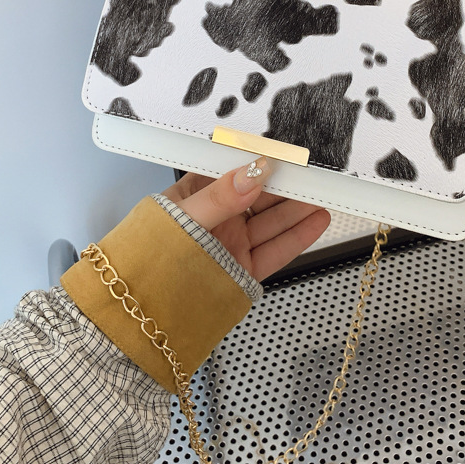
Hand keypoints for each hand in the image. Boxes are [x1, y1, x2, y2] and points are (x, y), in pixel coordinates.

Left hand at [162, 158, 330, 281]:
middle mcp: (218, 216)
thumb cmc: (149, 257)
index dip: (262, 161)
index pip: (237, 170)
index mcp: (198, 193)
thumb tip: (253, 174)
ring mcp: (232, 242)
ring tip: (323, 193)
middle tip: (313, 173)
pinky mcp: (244, 267)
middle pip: (260, 195)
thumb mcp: (184, 218)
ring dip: (299, 208)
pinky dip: (298, 236)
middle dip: (288, 184)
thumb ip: (220, 197)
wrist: (141, 311)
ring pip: (272, 221)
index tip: (287, 153)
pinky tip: (316, 221)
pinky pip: (276, 249)